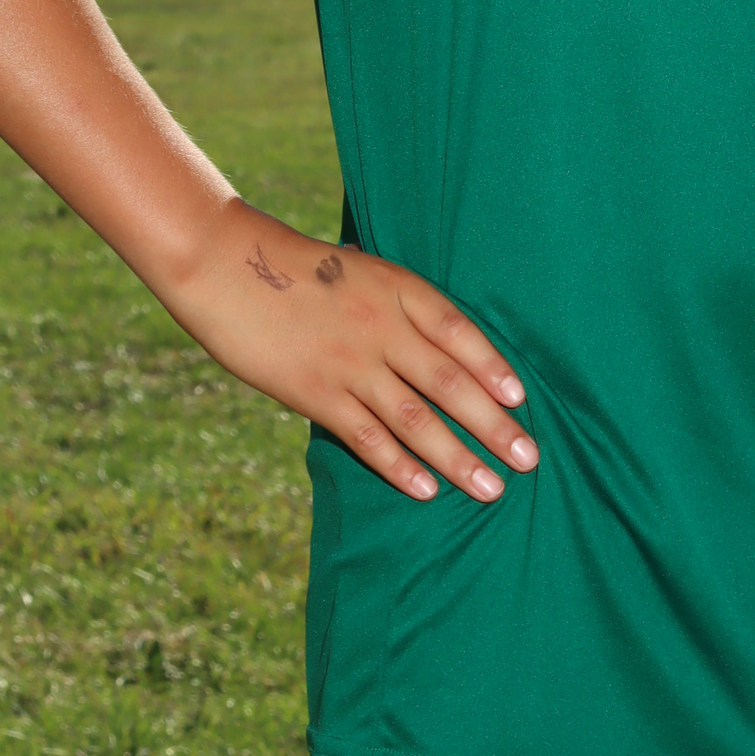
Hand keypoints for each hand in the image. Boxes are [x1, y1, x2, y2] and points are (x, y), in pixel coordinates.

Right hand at [178, 201, 538, 506]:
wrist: (224, 265)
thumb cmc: (294, 266)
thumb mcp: (357, 268)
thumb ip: (394, 303)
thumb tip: (434, 338)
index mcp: (396, 287)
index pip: (460, 331)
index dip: (493, 366)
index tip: (522, 399)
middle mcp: (381, 326)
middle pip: (450, 383)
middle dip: (494, 425)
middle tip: (530, 459)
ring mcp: (349, 363)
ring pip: (417, 419)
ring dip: (458, 458)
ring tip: (492, 488)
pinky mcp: (315, 393)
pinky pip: (367, 437)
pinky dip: (400, 467)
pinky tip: (427, 491)